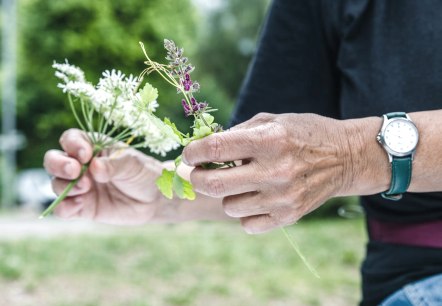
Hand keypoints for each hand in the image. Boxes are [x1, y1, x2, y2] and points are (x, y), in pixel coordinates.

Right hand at [43, 129, 164, 224]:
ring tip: (86, 187)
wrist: (154, 199)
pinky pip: (62, 208)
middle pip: (54, 160)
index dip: (73, 145)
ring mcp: (80, 187)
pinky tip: (79, 204)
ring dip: (65, 186)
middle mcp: (81, 166)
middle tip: (75, 171)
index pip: (70, 139)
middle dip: (58, 164)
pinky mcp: (82, 207)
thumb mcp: (133, 164)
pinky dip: (64, 207)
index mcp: (92, 147)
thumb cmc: (143, 173)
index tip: (86, 154)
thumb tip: (94, 167)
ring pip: (56, 183)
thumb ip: (113, 164)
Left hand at [182, 113, 354, 233]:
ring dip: (226, 194)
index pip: (215, 149)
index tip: (189, 154)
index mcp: (269, 140)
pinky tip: (255, 197)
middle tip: (198, 172)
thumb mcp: (272, 120)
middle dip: (196, 178)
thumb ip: (236, 133)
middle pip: (213, 185)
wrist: (345, 157)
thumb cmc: (304, 133)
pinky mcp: (289, 217)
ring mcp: (282, 198)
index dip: (192, 152)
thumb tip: (202, 149)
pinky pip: (247, 224)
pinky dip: (244, 212)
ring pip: (228, 206)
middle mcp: (275, 171)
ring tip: (241, 182)